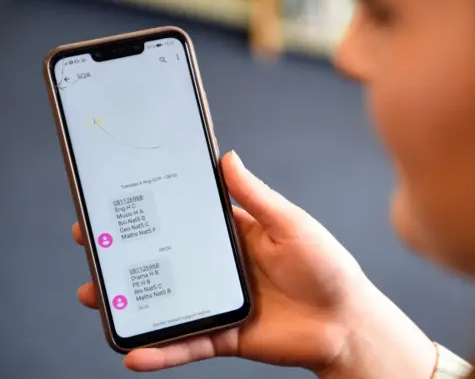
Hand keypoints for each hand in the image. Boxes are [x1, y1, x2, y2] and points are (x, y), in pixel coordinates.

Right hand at [73, 151, 372, 372]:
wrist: (346, 321)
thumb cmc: (326, 266)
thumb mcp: (290, 224)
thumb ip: (256, 196)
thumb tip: (227, 157)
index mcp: (235, 234)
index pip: (185, 219)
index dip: (152, 210)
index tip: (117, 200)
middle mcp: (221, 267)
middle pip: (165, 259)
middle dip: (128, 253)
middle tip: (93, 245)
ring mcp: (220, 302)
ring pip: (166, 302)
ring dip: (131, 301)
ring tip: (96, 295)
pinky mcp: (226, 335)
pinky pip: (188, 344)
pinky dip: (163, 351)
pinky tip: (135, 353)